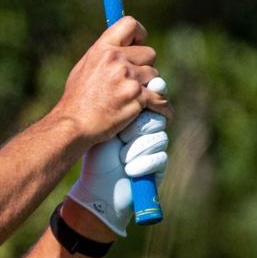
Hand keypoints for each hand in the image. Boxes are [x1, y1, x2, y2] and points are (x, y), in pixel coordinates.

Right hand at [53, 17, 169, 145]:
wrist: (74, 124)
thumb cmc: (76, 100)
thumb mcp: (83, 68)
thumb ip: (104, 57)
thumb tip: (121, 49)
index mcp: (102, 49)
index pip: (129, 24)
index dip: (139, 33)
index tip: (139, 44)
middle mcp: (116, 59)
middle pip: (150, 53)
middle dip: (145, 67)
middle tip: (134, 82)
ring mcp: (128, 77)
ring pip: (155, 77)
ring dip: (150, 88)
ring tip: (137, 101)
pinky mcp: (137, 97)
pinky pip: (161, 99)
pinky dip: (163, 108)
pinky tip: (162, 112)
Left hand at [66, 79, 169, 236]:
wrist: (96, 184)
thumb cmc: (96, 150)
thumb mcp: (105, 119)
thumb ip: (118, 96)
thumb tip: (134, 73)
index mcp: (137, 114)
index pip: (153, 99)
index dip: (149, 100)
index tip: (139, 102)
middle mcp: (148, 130)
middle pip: (158, 117)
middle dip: (141, 126)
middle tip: (124, 135)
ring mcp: (155, 149)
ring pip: (160, 138)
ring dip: (137, 148)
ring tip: (121, 156)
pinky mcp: (159, 167)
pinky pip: (161, 159)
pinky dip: (143, 164)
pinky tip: (128, 167)